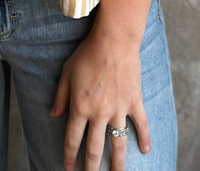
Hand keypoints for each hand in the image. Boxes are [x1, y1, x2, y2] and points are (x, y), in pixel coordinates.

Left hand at [50, 23, 149, 170]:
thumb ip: (60, 96)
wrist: (113, 41)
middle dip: (90, 167)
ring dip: (117, 163)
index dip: (69, 155)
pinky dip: (144, 138)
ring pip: (118, 144)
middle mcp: (99, 113)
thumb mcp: (66, 73)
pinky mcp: (134, 102)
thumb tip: (54, 115)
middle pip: (94, 148)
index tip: (68, 167)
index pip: (72, 138)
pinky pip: (141, 124)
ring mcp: (118, 109)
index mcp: (80, 107)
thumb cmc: (87, 54)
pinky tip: (146, 151)